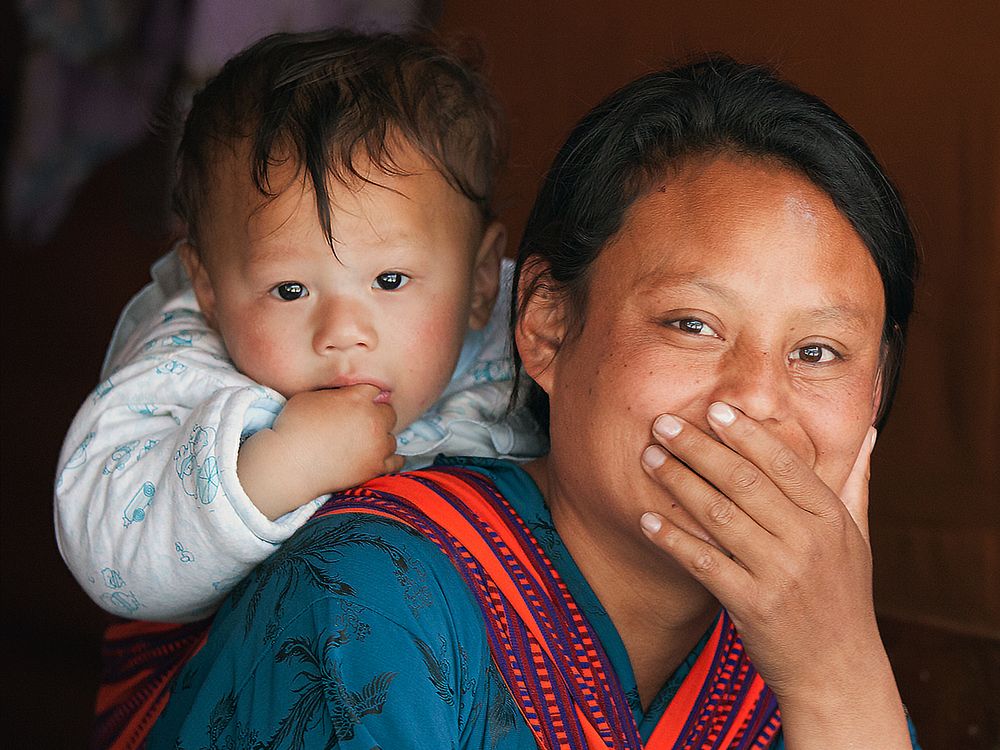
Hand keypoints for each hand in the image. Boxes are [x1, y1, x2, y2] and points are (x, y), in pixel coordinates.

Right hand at [238, 385, 402, 518]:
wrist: (290, 464)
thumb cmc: (294, 428)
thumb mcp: (310, 397)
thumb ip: (335, 393)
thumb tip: (344, 395)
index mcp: (358, 398)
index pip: (374, 390)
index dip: (365, 396)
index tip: (358, 402)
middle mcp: (373, 420)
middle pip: (389, 412)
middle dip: (377, 416)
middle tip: (361, 424)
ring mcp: (377, 445)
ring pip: (392, 438)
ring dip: (381, 439)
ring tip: (364, 443)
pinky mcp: (376, 467)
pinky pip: (396, 461)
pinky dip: (389, 459)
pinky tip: (380, 457)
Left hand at [638, 402, 908, 746]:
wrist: (839, 674)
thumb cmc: (843, 599)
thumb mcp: (858, 539)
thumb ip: (854, 483)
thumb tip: (867, 431)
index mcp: (830, 518)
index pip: (783, 462)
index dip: (745, 434)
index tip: (713, 409)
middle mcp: (807, 541)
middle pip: (743, 481)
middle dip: (698, 448)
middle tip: (663, 424)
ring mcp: (779, 574)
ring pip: (718, 514)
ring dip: (678, 482)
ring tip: (649, 458)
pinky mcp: (752, 605)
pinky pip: (703, 562)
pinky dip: (672, 538)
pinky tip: (647, 519)